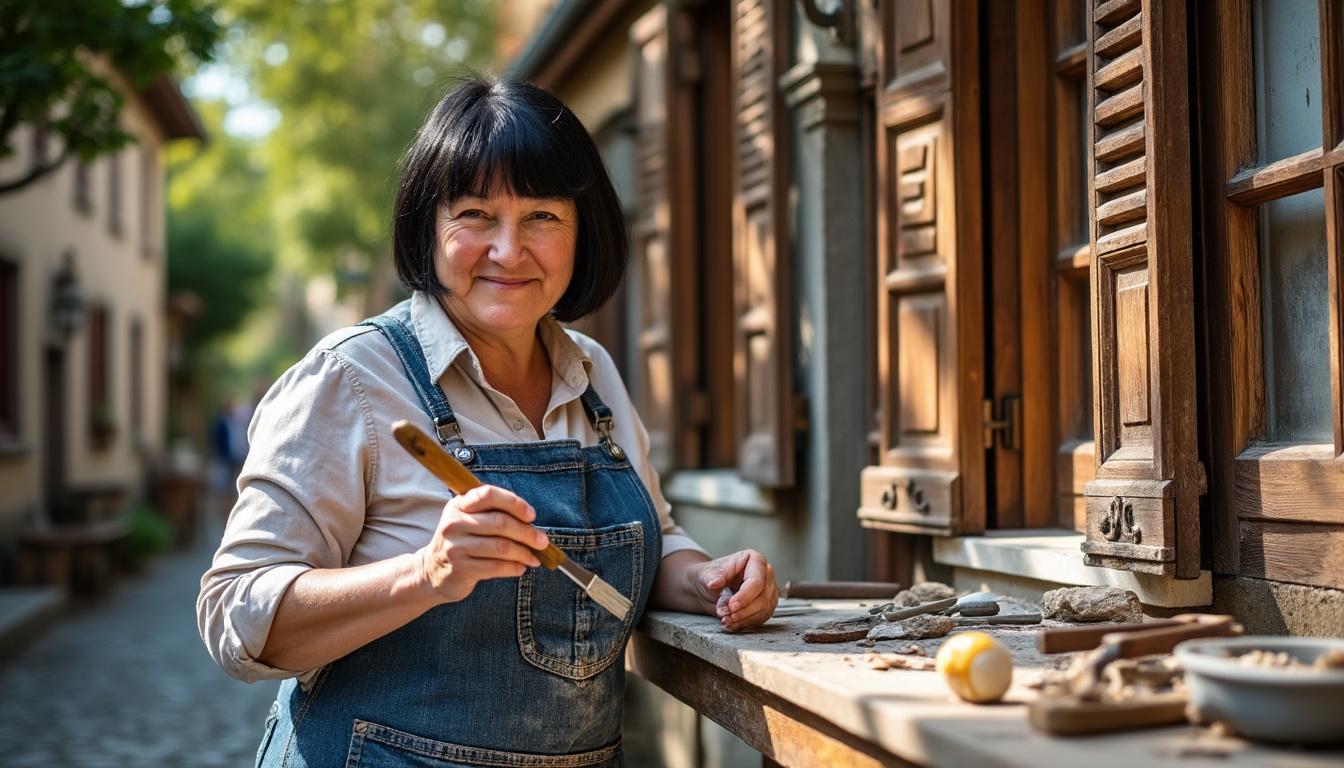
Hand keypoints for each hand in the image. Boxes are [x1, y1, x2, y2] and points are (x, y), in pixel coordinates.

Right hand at [417, 484, 549, 603]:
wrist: (432, 571)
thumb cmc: (461, 542)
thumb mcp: (469, 520)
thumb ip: (494, 514)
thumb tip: (531, 523)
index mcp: (459, 505)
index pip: (488, 494)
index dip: (514, 503)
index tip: (531, 515)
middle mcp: (455, 523)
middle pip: (500, 523)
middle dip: (527, 533)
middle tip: (542, 541)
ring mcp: (456, 547)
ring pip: (501, 547)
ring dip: (524, 553)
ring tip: (534, 557)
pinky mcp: (461, 569)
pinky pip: (496, 567)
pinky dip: (514, 567)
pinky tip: (521, 567)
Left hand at [691, 549, 778, 631]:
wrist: (709, 588)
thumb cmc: (711, 576)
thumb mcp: (707, 574)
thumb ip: (712, 577)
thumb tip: (714, 582)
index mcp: (754, 560)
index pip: (756, 581)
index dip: (745, 596)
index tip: (731, 605)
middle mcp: (765, 574)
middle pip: (762, 598)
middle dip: (742, 610)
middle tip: (726, 614)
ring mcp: (768, 591)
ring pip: (763, 610)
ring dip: (743, 619)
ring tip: (726, 619)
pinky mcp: (766, 605)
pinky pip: (761, 619)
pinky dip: (745, 623)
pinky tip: (733, 623)